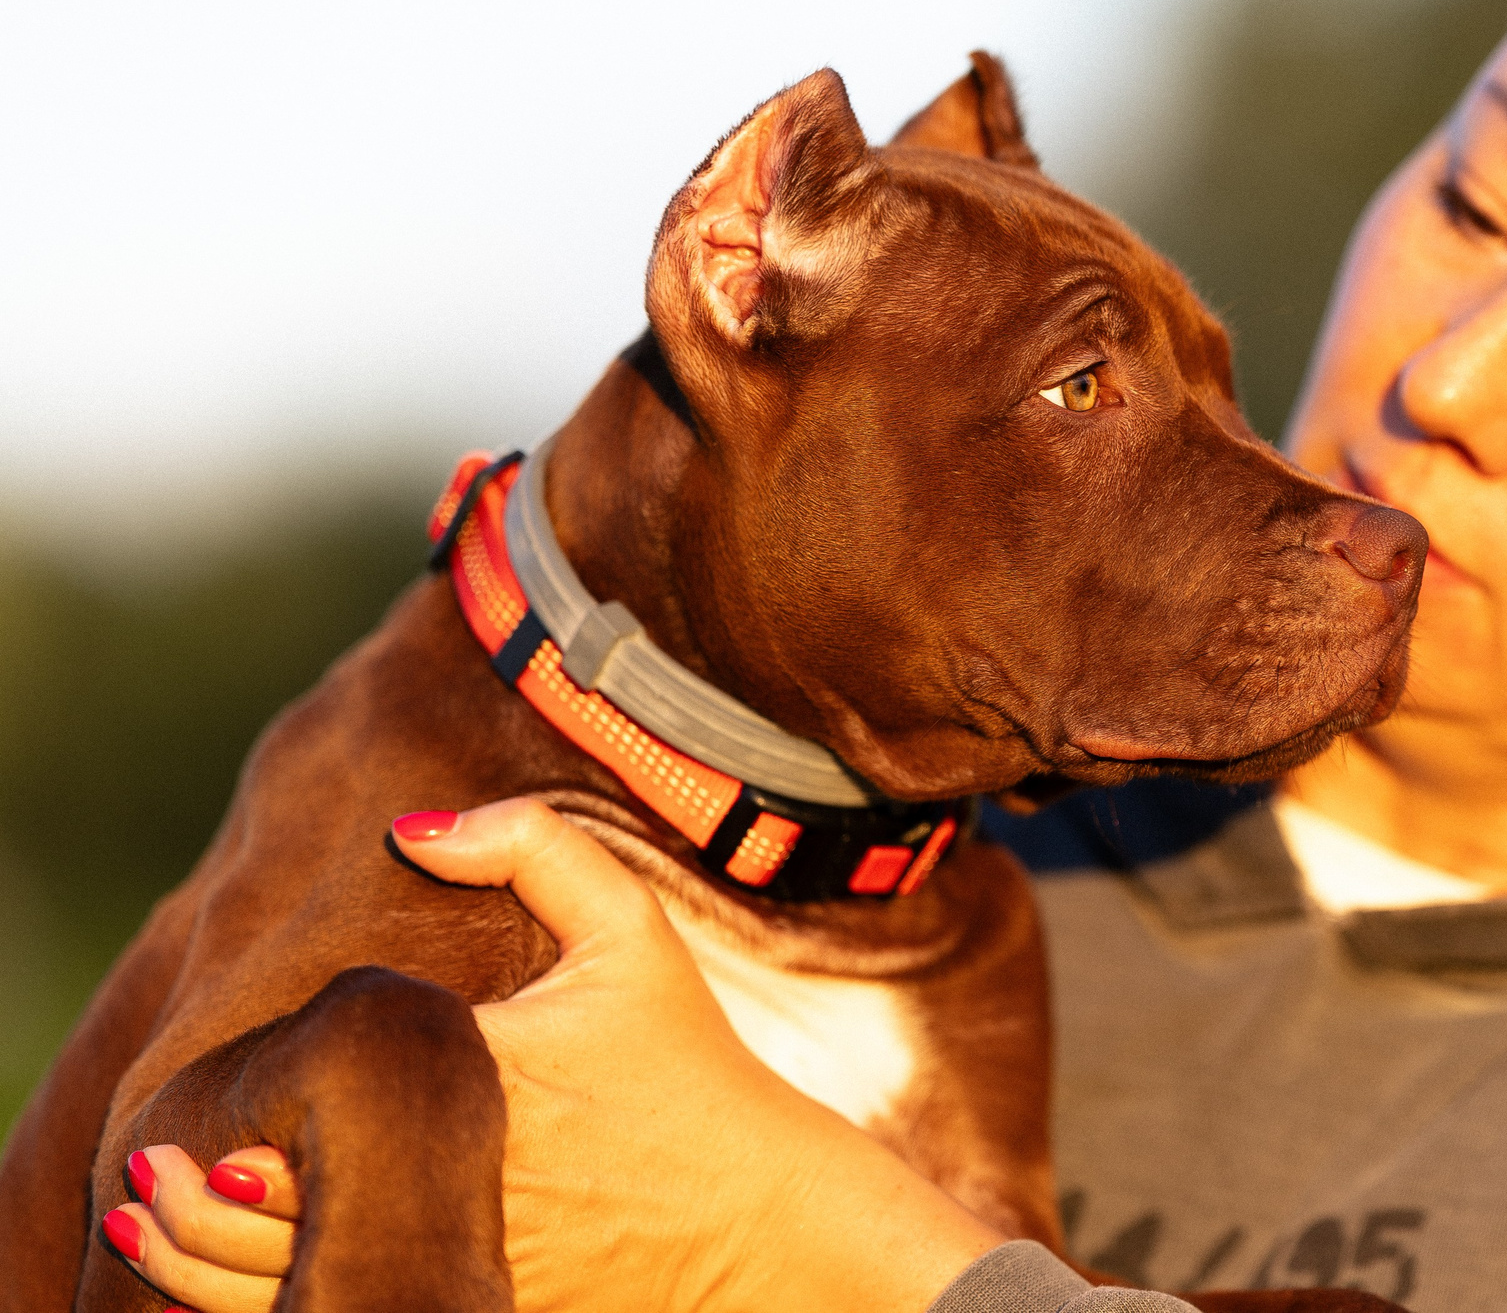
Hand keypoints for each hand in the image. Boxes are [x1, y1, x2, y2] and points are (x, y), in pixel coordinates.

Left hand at [112, 798, 1003, 1312]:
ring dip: (207, 1252)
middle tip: (158, 1159)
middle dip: (202, 1179)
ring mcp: (469, 1255)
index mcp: (487, 1065)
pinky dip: (276, 1304)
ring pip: (296, 1269)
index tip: (248, 1079)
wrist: (765, 1221)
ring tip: (157, 1215)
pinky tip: (232, 1281)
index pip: (337, 1062)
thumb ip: (535, 848)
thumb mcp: (635, 938)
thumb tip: (414, 825)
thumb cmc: (694, 1073)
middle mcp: (466, 1168)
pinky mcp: (480, 1310)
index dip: (276, 1074)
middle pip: (289, 1182)